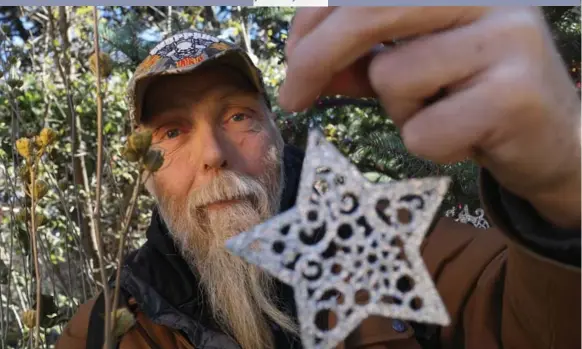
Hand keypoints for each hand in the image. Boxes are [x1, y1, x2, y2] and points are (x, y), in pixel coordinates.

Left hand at [279, 7, 580, 227]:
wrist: (550, 141)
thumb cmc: (471, 98)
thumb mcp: (410, 71)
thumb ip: (359, 61)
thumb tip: (302, 63)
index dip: (314, 22)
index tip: (292, 62)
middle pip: (369, 13)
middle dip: (316, 60)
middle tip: (292, 100)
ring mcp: (508, 39)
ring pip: (393, 78)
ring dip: (403, 112)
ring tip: (446, 112)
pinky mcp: (515, 95)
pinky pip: (423, 131)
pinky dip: (431, 146)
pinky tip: (469, 137)